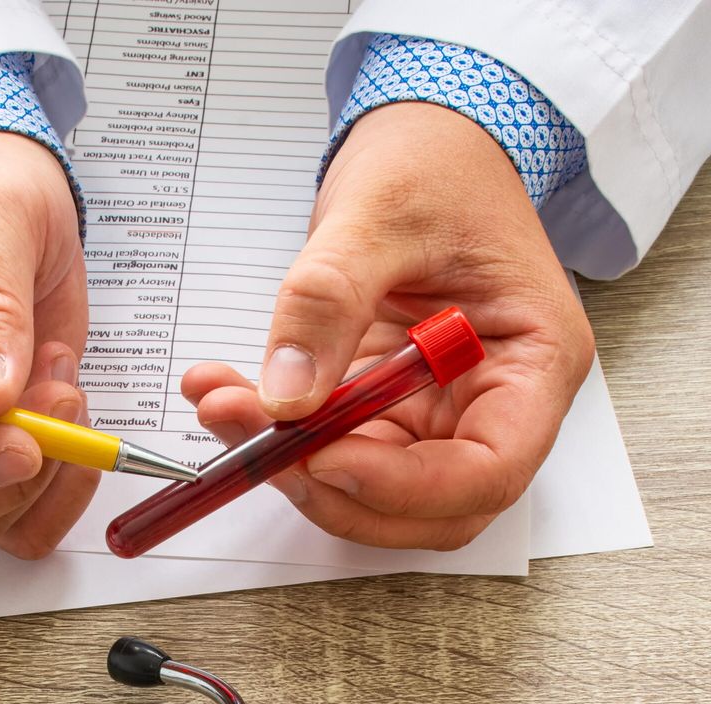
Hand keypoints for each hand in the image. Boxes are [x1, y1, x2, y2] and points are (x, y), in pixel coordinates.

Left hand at [182, 103, 594, 549]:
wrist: (424, 147)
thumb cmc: (436, 166)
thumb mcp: (380, 215)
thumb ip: (329, 301)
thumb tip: (286, 395)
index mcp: (533, 361)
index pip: (489, 470)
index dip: (405, 487)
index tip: (322, 459)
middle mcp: (491, 402)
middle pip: (427, 504)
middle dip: (334, 487)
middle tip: (257, 443)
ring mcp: (437, 411)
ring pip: (370, 489)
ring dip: (291, 466)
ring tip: (223, 404)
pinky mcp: (386, 408)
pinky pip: (332, 449)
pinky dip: (277, 437)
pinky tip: (227, 394)